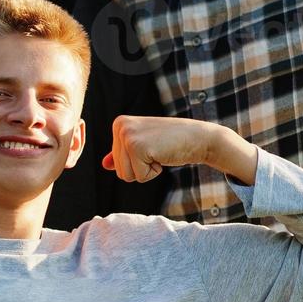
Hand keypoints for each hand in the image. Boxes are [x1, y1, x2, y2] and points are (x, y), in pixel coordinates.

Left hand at [103, 115, 256, 185]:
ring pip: (126, 176)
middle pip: (119, 171)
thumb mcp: (144, 145)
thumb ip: (123, 154)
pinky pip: (139, 177)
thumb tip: (104, 165)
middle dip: (140, 168)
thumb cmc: (171, 142)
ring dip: (146, 171)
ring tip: (158, 153)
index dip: (136, 163)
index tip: (151, 147)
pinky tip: (162, 155)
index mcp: (119, 124)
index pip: (116, 162)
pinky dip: (153, 173)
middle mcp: (119, 126)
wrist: (198, 138)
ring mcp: (127, 135)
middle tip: (157, 150)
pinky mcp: (137, 147)